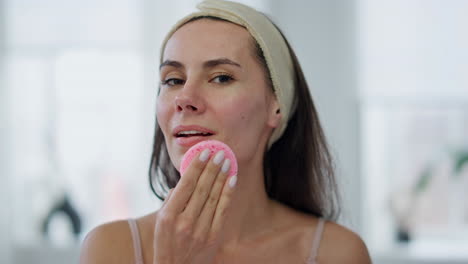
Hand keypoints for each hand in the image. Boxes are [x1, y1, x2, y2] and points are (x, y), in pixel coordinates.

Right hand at [153, 149, 236, 263]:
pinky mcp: (213, 237)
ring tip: (226, 160)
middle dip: (211, 168)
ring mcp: (200, 230)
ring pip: (214, 197)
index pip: (186, 185)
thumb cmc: (165, 244)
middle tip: (219, 152)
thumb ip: (170, 201)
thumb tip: (182, 183)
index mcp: (169, 216)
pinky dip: (228, 193)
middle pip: (202, 188)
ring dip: (221, 176)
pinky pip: (222, 210)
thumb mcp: (160, 223)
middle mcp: (185, 222)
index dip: (196, 167)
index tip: (204, 152)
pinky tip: (231, 179)